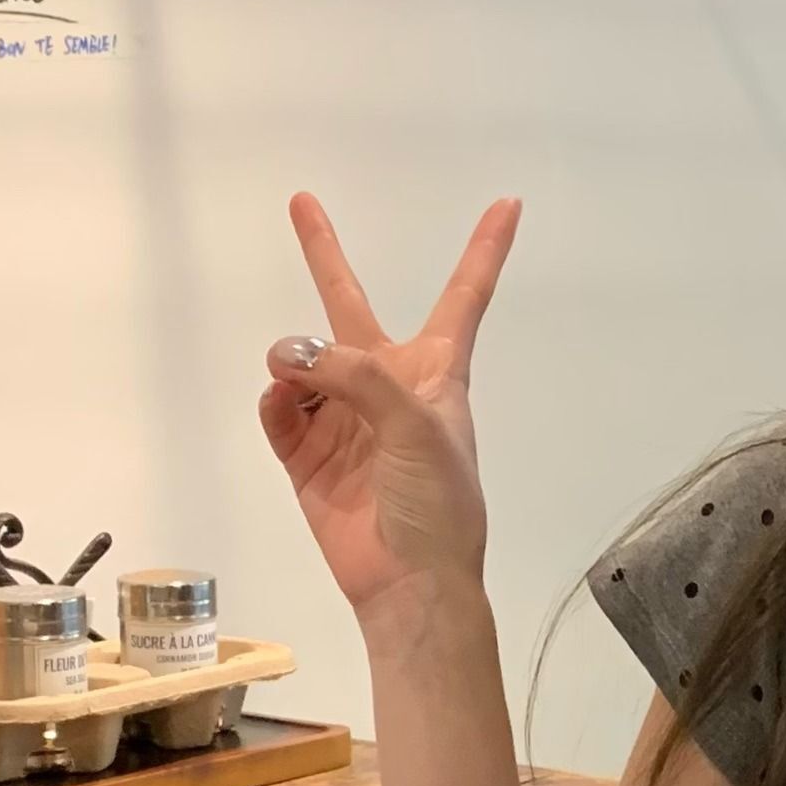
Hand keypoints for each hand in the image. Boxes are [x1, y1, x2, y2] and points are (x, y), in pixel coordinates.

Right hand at [260, 191, 520, 626]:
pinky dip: (276, 403)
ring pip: (302, 362)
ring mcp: (342, 419)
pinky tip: (285, 407)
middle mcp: (386, 386)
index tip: (509, 204)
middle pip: (349, 307)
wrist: (409, 584)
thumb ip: (359, 377)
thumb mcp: (418, 427)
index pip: (464, 296)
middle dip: (324, 255)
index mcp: (435, 373)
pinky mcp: (306, 455)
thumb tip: (292, 356)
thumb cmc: (439, 505)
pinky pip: (278, 410)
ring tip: (295, 378)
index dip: (485, 250)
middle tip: (302, 201)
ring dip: (294, 362)